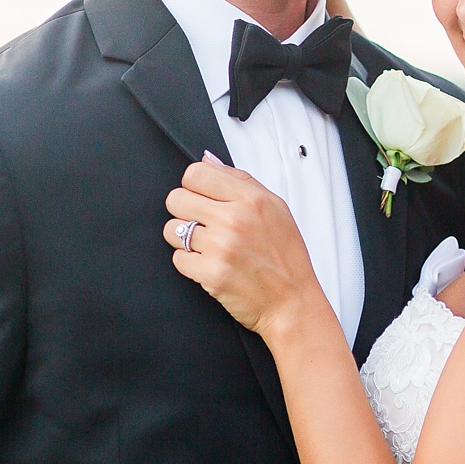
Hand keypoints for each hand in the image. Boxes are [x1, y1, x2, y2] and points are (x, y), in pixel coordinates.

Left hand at [163, 154, 325, 341]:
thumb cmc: (286, 257)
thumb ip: (240, 180)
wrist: (292, 302)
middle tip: (203, 225)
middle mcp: (234, 219)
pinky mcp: (210, 274)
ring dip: (185, 239)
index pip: (195, 174)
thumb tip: (208, 161)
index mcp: (250, 199)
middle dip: (185, 212)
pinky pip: (178, 259)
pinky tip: (210, 265)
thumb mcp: (275, 208)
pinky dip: (190, 264)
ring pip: (172, 230)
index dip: (193, 186)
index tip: (201, 198)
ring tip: (208, 247)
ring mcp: (220, 247)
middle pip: (176, 199)